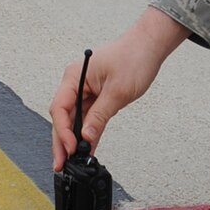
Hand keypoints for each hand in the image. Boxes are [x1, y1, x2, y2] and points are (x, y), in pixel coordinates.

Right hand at [50, 8, 187, 168]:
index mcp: (75, 76)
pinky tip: (86, 149)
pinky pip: (87, 117)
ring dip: (73, 140)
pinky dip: (87, 132)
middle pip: (63, 116)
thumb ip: (100, 115)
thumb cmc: (134, 58)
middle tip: (62, 164)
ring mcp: (85, 89)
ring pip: (74, 119)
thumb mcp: (117, 91)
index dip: (63, 131)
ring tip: (72, 162)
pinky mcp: (96, 96)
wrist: (149, 45)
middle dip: (62, 141)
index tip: (72, 148)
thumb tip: (86, 136)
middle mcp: (76, 82)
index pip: (60, 108)